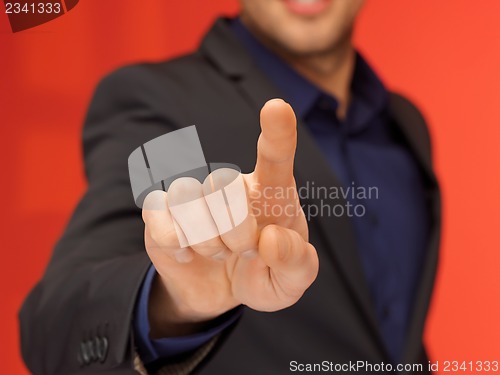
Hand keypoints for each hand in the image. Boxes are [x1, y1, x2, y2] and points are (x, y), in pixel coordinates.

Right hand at [142, 99, 318, 337]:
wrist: (219, 291)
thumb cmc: (260, 274)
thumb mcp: (289, 283)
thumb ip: (296, 264)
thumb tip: (270, 238)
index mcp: (270, 193)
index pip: (276, 156)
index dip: (277, 132)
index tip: (276, 107)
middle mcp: (231, 185)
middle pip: (223, 183)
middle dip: (236, 232)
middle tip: (246, 251)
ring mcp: (194, 195)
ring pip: (187, 198)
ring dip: (206, 241)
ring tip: (219, 253)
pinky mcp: (162, 212)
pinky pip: (158, 215)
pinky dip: (176, 244)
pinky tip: (187, 254)